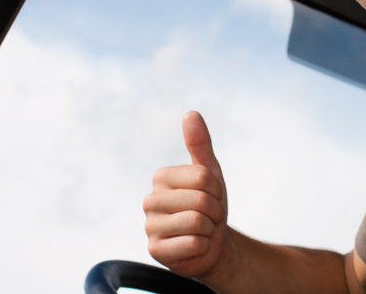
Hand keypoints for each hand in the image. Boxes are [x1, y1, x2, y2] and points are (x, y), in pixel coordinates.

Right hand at [143, 111, 228, 280]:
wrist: (212, 244)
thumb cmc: (209, 205)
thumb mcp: (209, 172)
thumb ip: (200, 143)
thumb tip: (191, 113)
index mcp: (161, 177)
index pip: (202, 177)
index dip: (216, 189)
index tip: (211, 196)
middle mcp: (150, 200)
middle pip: (200, 200)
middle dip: (214, 210)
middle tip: (207, 216)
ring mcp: (150, 227)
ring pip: (196, 222)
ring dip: (209, 228)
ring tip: (201, 229)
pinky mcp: (156, 251)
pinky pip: (192, 244)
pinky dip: (203, 245)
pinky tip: (195, 246)